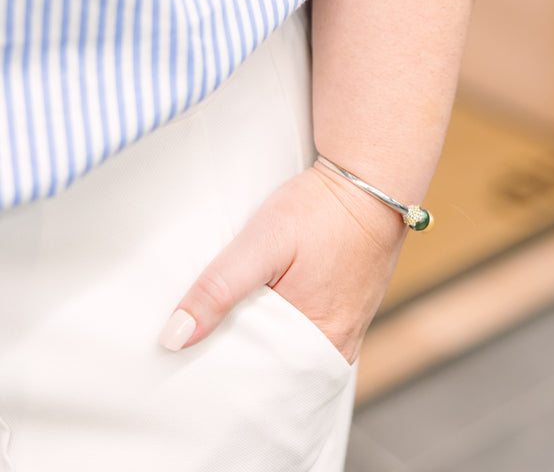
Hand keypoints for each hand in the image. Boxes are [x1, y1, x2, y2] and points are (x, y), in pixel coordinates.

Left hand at [157, 163, 406, 362]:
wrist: (370, 177)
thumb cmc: (321, 207)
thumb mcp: (262, 241)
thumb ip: (219, 287)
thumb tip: (175, 338)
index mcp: (320, 342)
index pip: (261, 384)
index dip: (224, 379)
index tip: (190, 372)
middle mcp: (338, 345)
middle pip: (278, 373)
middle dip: (242, 366)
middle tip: (199, 355)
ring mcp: (348, 328)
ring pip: (293, 354)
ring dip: (264, 346)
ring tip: (226, 333)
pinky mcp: (351, 308)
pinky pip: (310, 334)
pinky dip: (285, 329)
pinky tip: (264, 312)